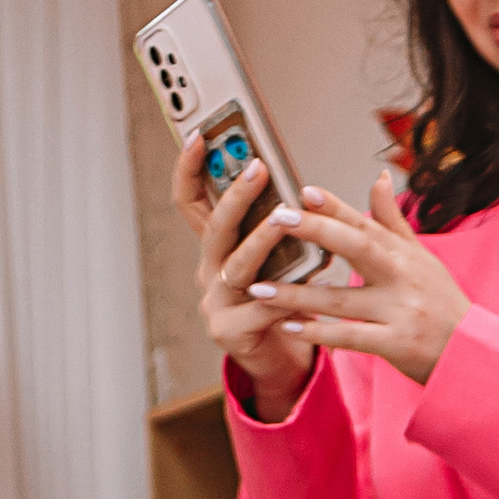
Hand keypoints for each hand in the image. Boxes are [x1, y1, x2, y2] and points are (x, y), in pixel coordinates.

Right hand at [173, 134, 314, 420]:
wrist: (284, 361)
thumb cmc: (283, 304)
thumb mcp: (279, 259)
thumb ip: (282, 227)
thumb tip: (304, 187)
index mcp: (216, 248)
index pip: (191, 200)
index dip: (190, 168)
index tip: (200, 136)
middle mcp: (210, 271)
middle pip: (214, 226)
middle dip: (236, 194)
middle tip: (258, 168)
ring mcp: (215, 302)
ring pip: (238, 265)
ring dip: (263, 239)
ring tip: (287, 219)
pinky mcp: (229, 332)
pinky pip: (260, 309)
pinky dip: (285, 296)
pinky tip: (308, 284)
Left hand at [242, 173, 470, 389]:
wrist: (473, 356)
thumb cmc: (444, 305)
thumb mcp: (423, 258)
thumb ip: (393, 221)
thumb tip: (379, 178)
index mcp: (404, 254)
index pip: (365, 222)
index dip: (334, 206)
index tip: (303, 190)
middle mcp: (403, 277)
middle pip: (356, 247)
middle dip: (315, 231)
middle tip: (275, 220)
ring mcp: (400, 311)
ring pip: (341, 299)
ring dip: (297, 294)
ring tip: (259, 287)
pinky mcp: (396, 344)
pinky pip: (349, 337)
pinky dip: (318, 332)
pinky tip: (289, 327)